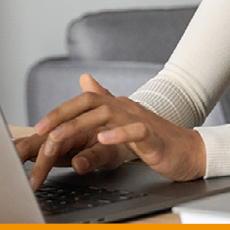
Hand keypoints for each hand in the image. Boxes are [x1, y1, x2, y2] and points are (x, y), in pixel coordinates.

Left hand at [17, 73, 206, 189]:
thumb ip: (104, 99)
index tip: (40, 126)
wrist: (189, 151)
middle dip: (62, 117)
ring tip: (59, 137)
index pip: (85, 101)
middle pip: (91, 103)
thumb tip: (84, 77)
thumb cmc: (155, 139)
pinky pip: (137, 132)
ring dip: (80, 125)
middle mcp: (127, 108)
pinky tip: (103, 140)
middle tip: (41, 131)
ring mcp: (141, 121)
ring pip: (108, 115)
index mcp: (117, 106)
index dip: (60, 111)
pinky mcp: (155, 138)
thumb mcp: (123, 120)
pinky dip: (119, 134)